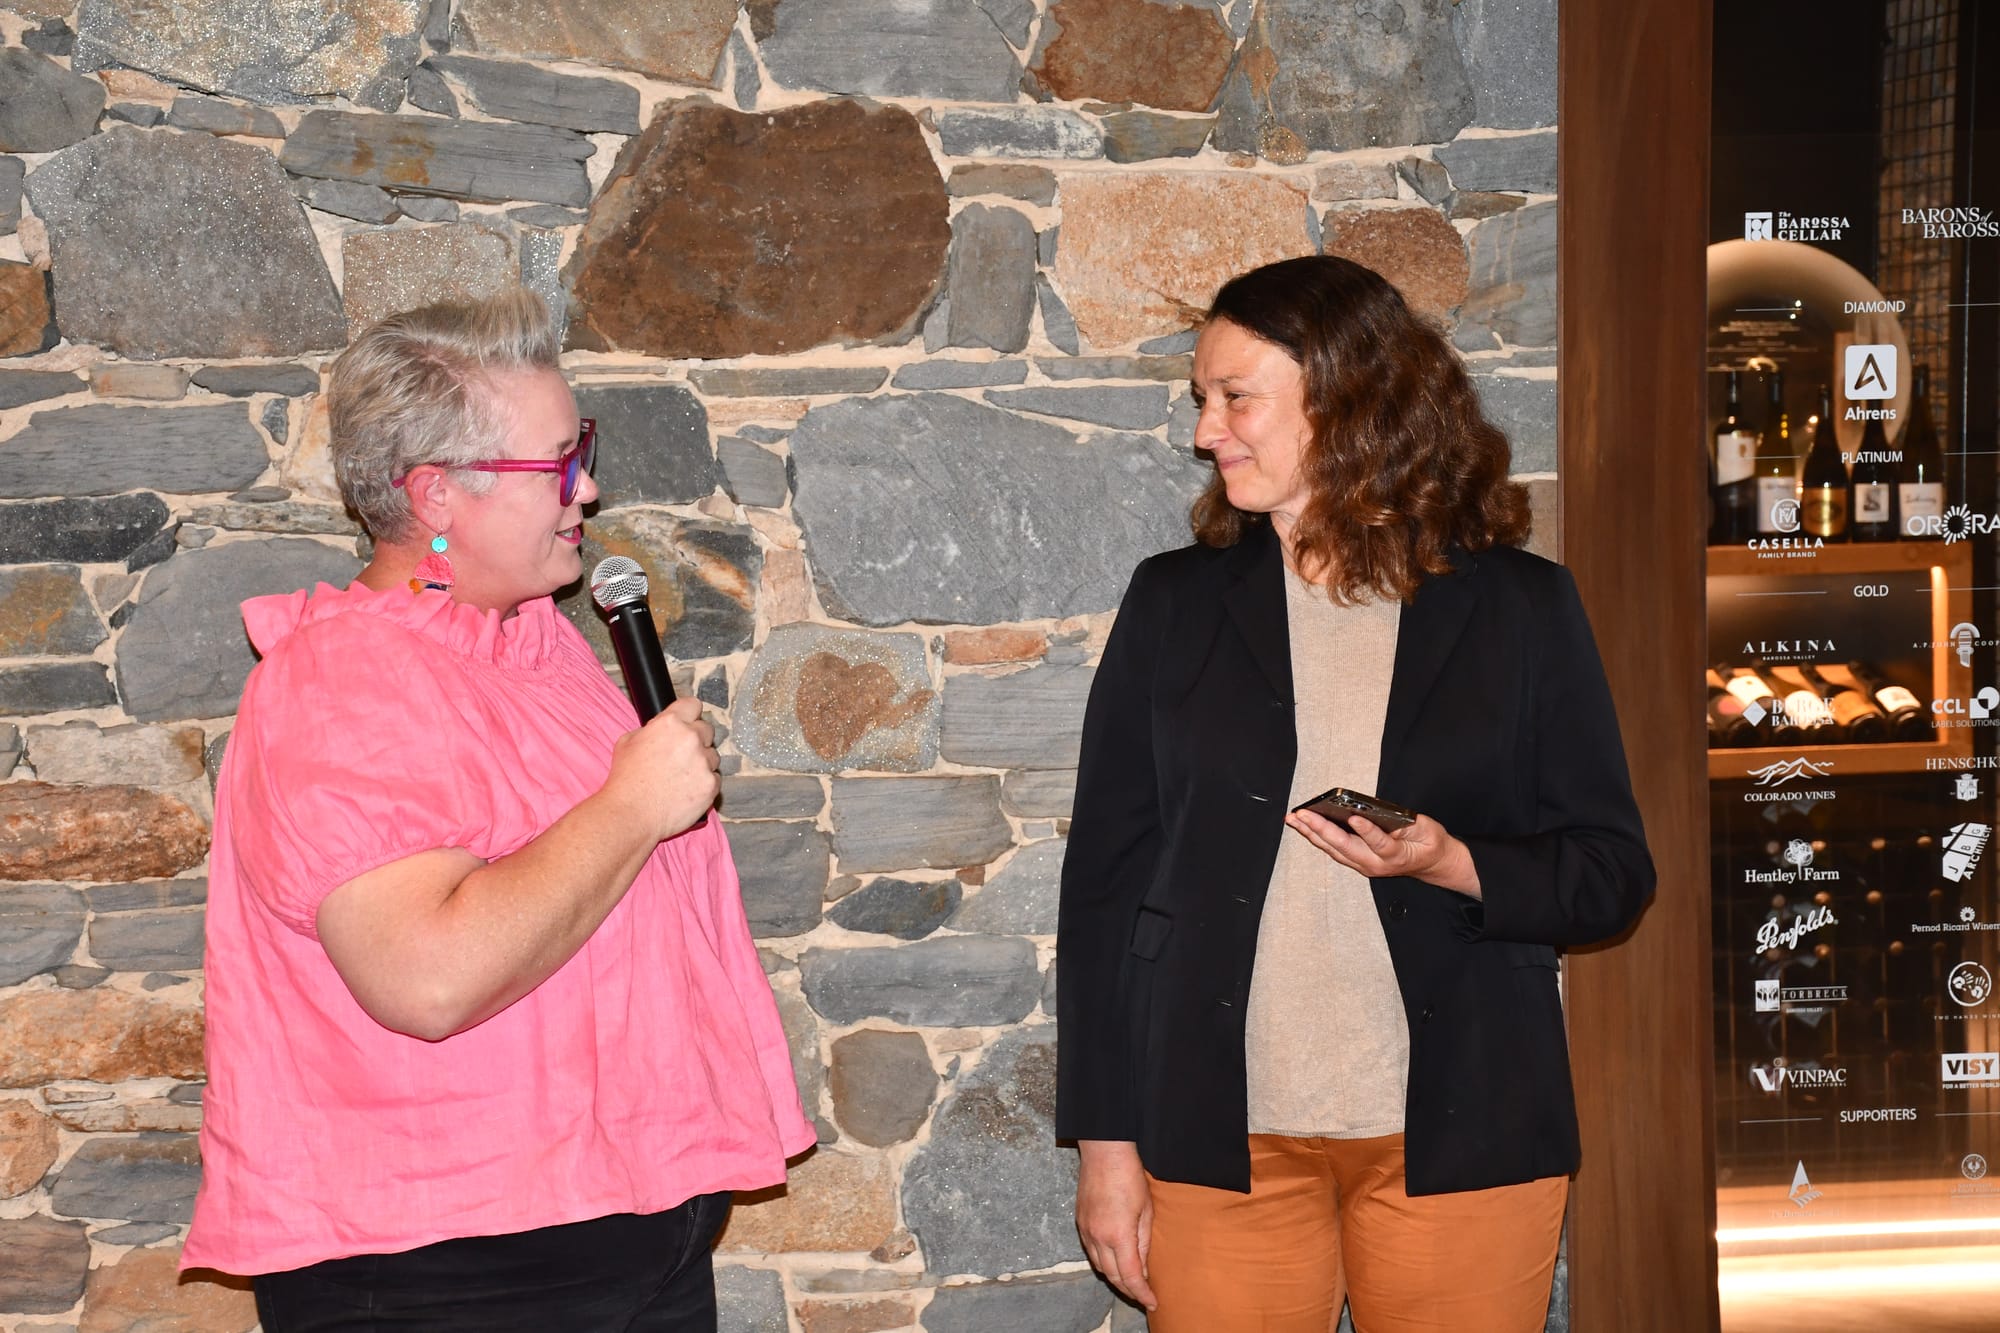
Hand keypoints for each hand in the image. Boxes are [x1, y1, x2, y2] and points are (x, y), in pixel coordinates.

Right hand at [603, 698, 718, 840]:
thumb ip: (652, 729)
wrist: (631, 813)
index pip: (693, 705)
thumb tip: (663, 728)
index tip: (687, 722)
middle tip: (681, 755)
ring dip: (702, 763)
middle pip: (707, 729)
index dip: (689, 714)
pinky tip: (686, 791)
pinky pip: (715, 778)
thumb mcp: (628, 741)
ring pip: (713, 756)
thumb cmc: (626, 779)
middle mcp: (691, 738)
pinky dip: (704, 784)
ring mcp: (704, 762)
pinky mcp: (711, 784)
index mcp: (670, 723)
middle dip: (697, 739)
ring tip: (681, 778)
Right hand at [1076, 1140, 1156, 1309]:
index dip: (1141, 1293)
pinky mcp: (1080, 1222)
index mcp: (1118, 1235)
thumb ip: (1144, 1242)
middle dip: (1129, 1290)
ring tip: (1131, 1281)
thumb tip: (1143, 1267)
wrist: (1104, 1152)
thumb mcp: (1146, 1211)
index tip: (1152, 1302)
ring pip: (1099, 1266)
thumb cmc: (1129, 1177)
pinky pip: (1091, 1252)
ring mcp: (1085, 1230)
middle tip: (1144, 1295)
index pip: (1130, 1276)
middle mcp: (1098, 1237)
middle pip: (1112, 1276)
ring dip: (1115, 1278)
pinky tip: (1115, 1260)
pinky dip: (1104, 1262)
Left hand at [1283, 810, 1481, 897]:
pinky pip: (1333, 849)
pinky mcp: (1356, 861)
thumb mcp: (1426, 829)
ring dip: (1311, 833)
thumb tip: (1378, 812)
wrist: (1431, 864)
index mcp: (1395, 855)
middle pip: (1344, 847)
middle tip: (1303, 814)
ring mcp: (1363, 865)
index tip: (1355, 817)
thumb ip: (1405, 823)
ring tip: (1294, 819)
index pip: (1379, 843)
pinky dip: (1317, 837)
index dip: (1367, 830)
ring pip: (1333, 849)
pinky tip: (1304, 826)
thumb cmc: (1428, 843)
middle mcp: (1375, 864)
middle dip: (1321, 829)